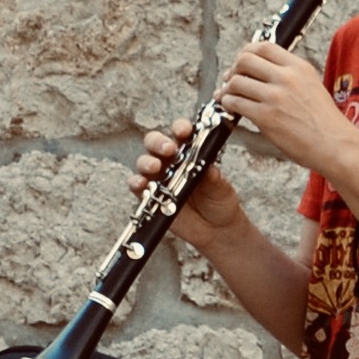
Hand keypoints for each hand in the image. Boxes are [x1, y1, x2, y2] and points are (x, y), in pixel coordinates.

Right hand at [129, 116, 243, 244]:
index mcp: (189, 152)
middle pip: (155, 142)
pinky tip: (142, 184)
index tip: (184, 131)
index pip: (181, 133)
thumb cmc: (220, 202)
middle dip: (159, 142)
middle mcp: (171, 161)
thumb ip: (214, 178)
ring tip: (156, 167)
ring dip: (147, 162)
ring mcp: (159, 178)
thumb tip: (210, 168)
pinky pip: (137, 186)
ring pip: (144, 162)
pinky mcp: (149, 196)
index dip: (180, 128)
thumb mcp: (222, 188)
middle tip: (169, 149)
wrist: (215, 230)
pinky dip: (136, 183)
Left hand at [212, 38, 356, 177]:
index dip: (247, 52)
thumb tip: (261, 70)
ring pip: (236, 82)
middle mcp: (287, 77)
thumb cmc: (323, 120)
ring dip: (226, 89)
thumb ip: (289, 75)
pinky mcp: (265, 116)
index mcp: (299, 67)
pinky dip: (227, 104)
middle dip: (233, 69)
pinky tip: (230, 108)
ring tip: (226, 97)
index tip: (241, 61)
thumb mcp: (311, 85)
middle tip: (230, 79)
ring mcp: (275, 96)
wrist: (334, 144)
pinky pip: (235, 103)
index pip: (264, 46)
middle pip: (245, 60)